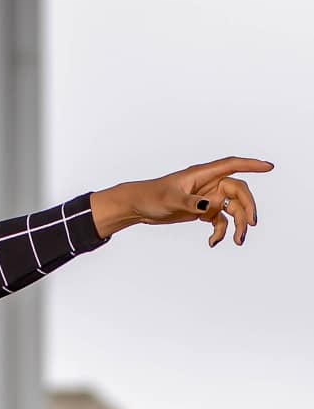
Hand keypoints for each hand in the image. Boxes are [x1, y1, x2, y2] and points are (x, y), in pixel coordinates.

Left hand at [90, 157, 273, 244]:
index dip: (252, 165)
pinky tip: (212, 243)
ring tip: (236, 241)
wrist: (139, 206)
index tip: (269, 167)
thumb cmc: (152, 196)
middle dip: (246, 208)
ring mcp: (207, 198)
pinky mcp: (203, 211)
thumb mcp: (170, 200)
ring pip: (232, 209)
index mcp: (203, 174)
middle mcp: (209, 184)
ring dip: (237, 224)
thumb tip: (210, 207)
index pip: (232, 165)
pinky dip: (220, 232)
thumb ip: (191, 203)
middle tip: (250, 226)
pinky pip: (219, 221)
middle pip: (238, 192)